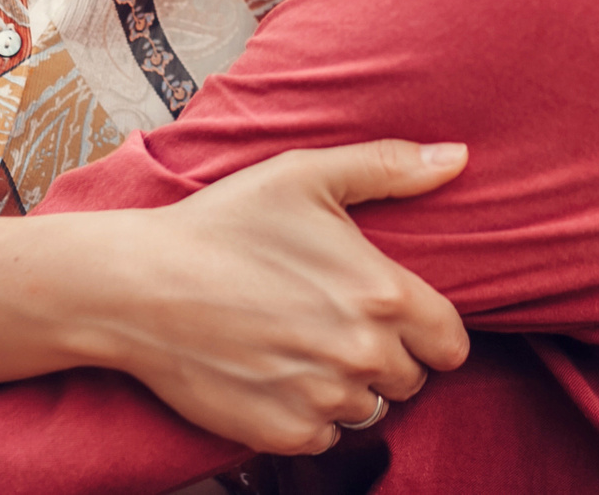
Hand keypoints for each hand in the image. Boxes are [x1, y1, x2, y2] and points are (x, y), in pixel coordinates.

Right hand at [85, 138, 470, 454]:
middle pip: (411, 380)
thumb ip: (389, 167)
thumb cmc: (223, 223)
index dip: (431, 333)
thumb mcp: (306, 175)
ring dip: (348, 388)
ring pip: (368, 412)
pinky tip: (277, 376)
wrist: (139, 285)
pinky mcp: (281, 433)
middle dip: (386, 357)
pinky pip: (324, 440)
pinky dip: (308, 418)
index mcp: (382, 293)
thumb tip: (458, 158)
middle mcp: (362, 353)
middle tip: (337, 325)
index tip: (399, 321)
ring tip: (303, 347)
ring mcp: (322, 399)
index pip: (452, 344)